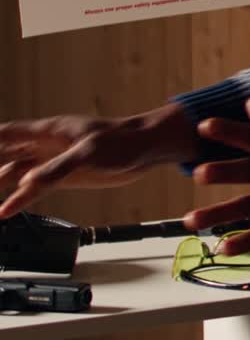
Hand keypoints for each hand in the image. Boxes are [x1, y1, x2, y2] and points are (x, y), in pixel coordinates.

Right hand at [0, 104, 197, 217]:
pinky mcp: (65, 175)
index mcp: (49, 131)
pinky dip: (18, 197)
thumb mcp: (87, 154)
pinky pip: (34, 187)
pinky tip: (6, 209)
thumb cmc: (121, 141)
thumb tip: (25, 182)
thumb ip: (56, 168)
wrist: (145, 149)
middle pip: (7, 153)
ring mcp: (54, 160)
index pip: (7, 134)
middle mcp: (46, 144)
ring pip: (17, 171)